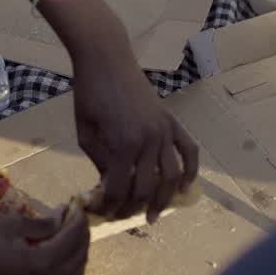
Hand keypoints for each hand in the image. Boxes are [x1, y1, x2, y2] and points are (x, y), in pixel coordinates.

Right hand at [0, 210, 89, 274]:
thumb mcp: (8, 226)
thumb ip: (40, 224)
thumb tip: (60, 217)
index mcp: (42, 265)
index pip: (73, 240)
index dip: (77, 220)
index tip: (76, 206)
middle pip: (78, 261)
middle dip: (81, 238)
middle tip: (73, 219)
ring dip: (78, 261)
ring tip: (70, 241)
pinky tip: (63, 271)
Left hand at [72, 57, 198, 222]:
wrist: (107, 58)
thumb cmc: (89, 92)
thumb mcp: (84, 130)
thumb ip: (98, 160)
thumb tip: (110, 183)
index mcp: (122, 144)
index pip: (119, 188)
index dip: (110, 205)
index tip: (103, 212)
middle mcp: (148, 140)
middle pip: (147, 188)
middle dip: (134, 207)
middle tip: (124, 216)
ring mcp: (164, 130)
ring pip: (172, 175)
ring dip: (165, 199)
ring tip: (154, 214)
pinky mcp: (171, 121)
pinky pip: (189, 150)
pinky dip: (191, 171)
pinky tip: (184, 187)